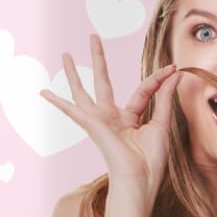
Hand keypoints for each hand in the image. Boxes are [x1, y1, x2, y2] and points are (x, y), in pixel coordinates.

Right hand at [40, 34, 181, 204]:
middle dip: (98, 59)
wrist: (139, 180)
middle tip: (93, 36)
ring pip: (83, 90)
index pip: (142, 90)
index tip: (172, 68)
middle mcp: (111, 117)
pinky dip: (57, 102)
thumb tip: (174, 73)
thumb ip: (164, 97)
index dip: (158, 78)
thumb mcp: (161, 123)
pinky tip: (42, 92)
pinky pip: (71, 110)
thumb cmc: (150, 161)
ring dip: (74, 72)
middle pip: (102, 81)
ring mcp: (99, 121)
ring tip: (66, 54)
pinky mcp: (91, 125)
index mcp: (129, 118)